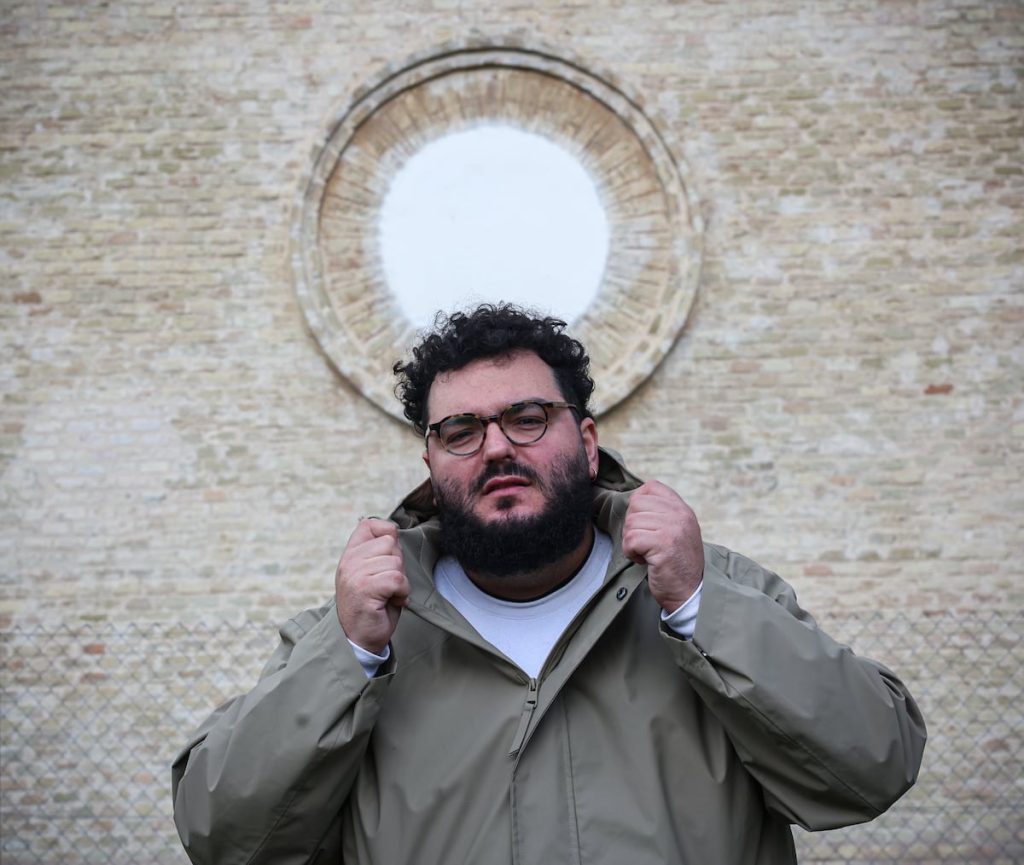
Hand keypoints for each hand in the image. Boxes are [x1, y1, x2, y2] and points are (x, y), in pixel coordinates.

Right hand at [335, 518, 409, 654]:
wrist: (359, 639)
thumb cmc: (373, 605)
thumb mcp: (373, 572)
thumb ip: (380, 552)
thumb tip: (394, 531)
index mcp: (350, 554)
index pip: (370, 524)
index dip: (387, 535)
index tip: (387, 557)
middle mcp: (349, 561)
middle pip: (390, 543)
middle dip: (398, 564)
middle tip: (388, 584)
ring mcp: (355, 574)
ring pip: (395, 562)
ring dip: (400, 581)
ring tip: (388, 594)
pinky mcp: (364, 588)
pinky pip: (396, 578)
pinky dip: (402, 591)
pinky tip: (392, 601)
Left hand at [623, 480, 703, 612]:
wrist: (690, 592)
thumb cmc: (677, 564)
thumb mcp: (675, 531)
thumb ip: (660, 513)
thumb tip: (632, 500)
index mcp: (682, 509)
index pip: (651, 487)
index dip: (638, 504)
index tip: (644, 525)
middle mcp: (680, 515)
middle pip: (635, 504)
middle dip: (632, 526)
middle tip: (643, 543)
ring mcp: (673, 529)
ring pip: (631, 523)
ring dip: (631, 542)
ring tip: (646, 553)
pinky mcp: (664, 545)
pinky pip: (631, 539)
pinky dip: (631, 553)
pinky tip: (645, 561)